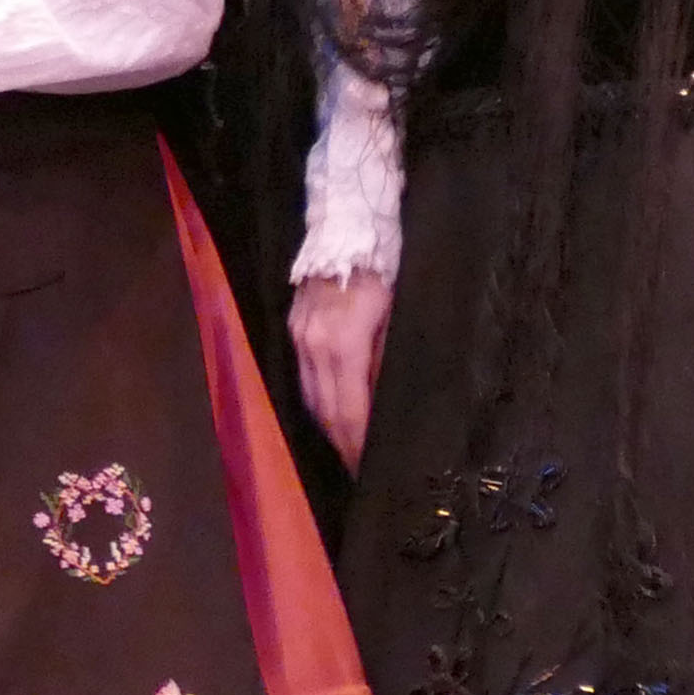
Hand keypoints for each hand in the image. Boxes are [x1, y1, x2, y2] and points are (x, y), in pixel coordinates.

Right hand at [288, 270, 390, 464]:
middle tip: (359, 472)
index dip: (358, 444)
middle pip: (324, 409)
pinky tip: (331, 414)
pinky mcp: (294, 326)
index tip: (369, 469)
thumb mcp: (399, 316)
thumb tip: (384, 403)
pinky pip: (303, 375)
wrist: (350, 223)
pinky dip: (318, 401)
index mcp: (342, 343)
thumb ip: (387, 362)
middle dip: (342, 444)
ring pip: (309, 395)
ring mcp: (299, 334)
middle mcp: (312, 344)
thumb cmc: (388, 267)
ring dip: (327, 427)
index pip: (348, 410)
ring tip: (346, 450)